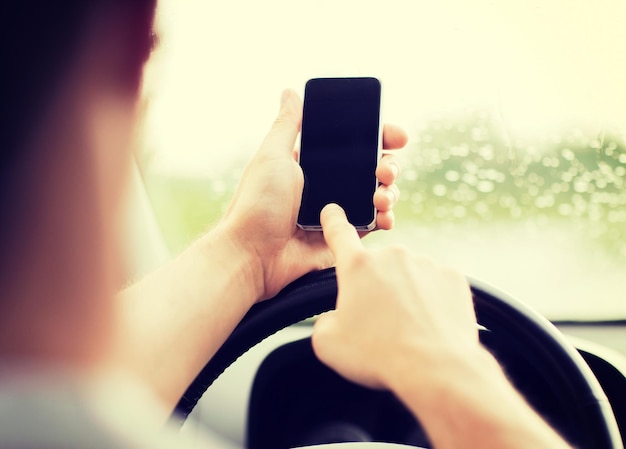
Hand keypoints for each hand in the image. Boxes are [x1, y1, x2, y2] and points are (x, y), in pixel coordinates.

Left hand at [220, 89, 406, 300]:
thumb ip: (287, 125)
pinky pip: (373, 224)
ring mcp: (337, 211)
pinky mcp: (343, 236)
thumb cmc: (257, 204)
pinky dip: (385, 218)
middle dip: (389, 164)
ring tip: (383, 195)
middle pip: (372, 167)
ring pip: (378, 194)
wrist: (253, 255)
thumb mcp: (271, 155)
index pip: (354, 143)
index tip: (395, 135)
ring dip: (390, 191)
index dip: (379, 136)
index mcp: (312, 163)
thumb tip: (290, 91)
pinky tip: (384, 216)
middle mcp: (327, 184)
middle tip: (385, 170)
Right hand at [312, 204, 478, 389]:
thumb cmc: (379, 355)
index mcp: (358, 267)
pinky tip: (428, 324)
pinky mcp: (452, 277)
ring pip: (408, 276)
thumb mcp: (328, 343)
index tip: (332, 210)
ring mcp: (425, 264)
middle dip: (375, 288)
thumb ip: (324, 321)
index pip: (339, 234)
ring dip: (405, 295)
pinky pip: (435, 285)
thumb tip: (335, 318)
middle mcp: (392, 256)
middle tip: (379, 322)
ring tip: (406, 328)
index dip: (333, 221)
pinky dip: (431, 301)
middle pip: (377, 267)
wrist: (436, 368)